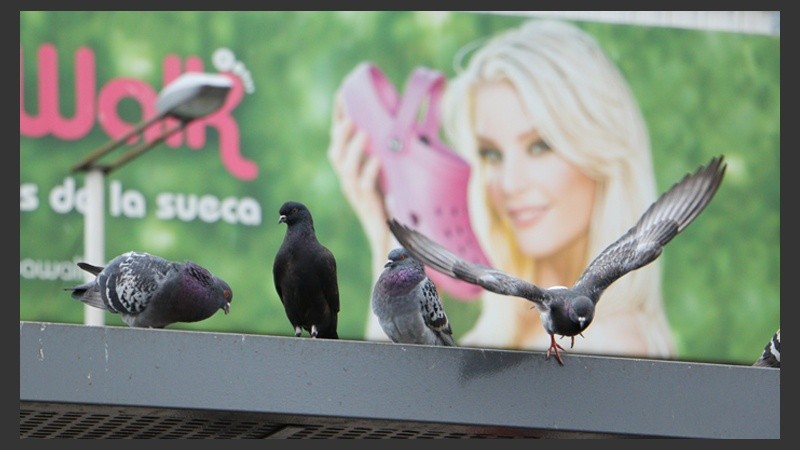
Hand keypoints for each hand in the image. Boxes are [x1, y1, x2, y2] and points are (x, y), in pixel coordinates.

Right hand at [327, 94, 392, 264]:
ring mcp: (356, 194)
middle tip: (350, 113)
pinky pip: (365, 187)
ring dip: (353, 148)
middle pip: (335, 152)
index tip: (342, 93)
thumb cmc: (395, 204)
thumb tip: (414, 124)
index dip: (338, 118)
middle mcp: (349, 180)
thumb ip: (395, 153)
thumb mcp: (393, 173)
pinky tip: (377, 160)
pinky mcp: (367, 206)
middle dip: (340, 131)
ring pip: (346, 168)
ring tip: (362, 131)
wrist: (393, 239)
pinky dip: (370, 171)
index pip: (339, 140)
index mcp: (352, 170)